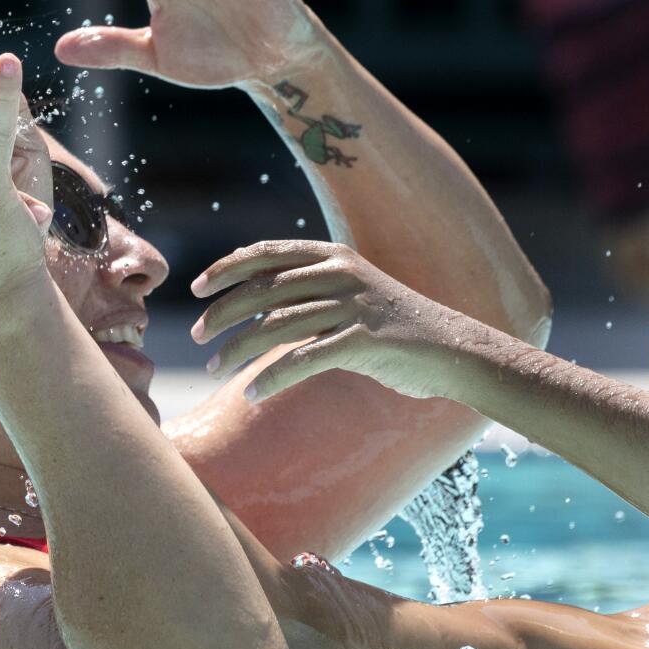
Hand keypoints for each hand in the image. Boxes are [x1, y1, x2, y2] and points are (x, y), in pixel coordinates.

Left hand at [189, 241, 467, 402]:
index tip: (196, 289)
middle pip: (263, 290)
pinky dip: (272, 379)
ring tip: (215, 369)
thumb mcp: (351, 294)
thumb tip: (255, 304)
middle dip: (222, 313)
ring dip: (238, 349)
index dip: (227, 268)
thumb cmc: (393, 326)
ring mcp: (353, 306)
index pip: (267, 253)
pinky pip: (304, 360)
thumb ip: (310, 291)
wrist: (452, 349)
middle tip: (196, 336)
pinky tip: (252, 395)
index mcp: (333, 256)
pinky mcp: (363, 341)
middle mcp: (340, 274)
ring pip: (276, 325)